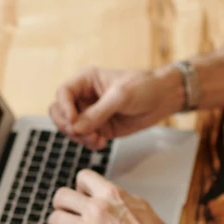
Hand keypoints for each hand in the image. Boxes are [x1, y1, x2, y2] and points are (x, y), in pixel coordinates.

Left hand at [47, 169, 189, 223]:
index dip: (79, 186)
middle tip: (64, 210)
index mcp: (111, 194)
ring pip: (55, 219)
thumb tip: (106, 194)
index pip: (82, 177)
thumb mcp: (139, 204)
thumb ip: (117, 197)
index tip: (80, 194)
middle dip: (61, 203)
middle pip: (61, 196)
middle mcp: (97, 209)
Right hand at [49, 66, 181, 149]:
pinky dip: (88, 143)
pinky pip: (84, 138)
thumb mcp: (121, 96)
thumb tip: (77, 127)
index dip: (64, 108)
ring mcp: (91, 113)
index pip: (63, 92)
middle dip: (68, 125)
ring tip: (96, 139)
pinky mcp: (99, 127)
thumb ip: (98, 112)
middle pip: (60, 112)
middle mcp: (85, 97)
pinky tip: (101, 143)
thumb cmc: (144, 87)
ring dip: (79, 137)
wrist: (163, 98)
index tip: (73, 121)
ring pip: (70, 128)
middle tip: (81, 133)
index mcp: (86, 80)